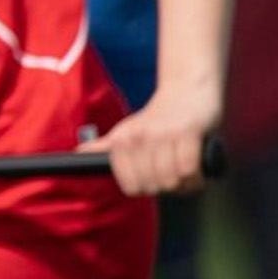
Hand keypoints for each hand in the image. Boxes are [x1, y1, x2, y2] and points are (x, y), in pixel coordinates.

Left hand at [91, 82, 221, 196]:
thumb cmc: (157, 116)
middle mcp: (139, 137)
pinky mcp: (188, 132)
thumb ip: (105, 145)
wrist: (187, 88)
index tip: (155, 180)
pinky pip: (189, 170)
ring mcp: (164, 134)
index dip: (146, 189)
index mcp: (122, 141)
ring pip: (171, 181)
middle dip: (167, 188)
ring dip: (184, 184)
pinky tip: (198, 169)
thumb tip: (79, 152)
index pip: (131, 186)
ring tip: (188, 174)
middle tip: (175, 176)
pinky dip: (196, 176)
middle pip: (153, 186)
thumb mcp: (127, 129)